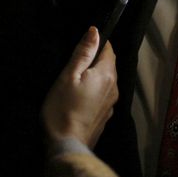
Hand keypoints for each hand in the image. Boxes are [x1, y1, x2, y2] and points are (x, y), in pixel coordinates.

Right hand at [42, 27, 118, 148]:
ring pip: (106, 80)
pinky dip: (94, 91)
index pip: (109, 49)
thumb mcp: (68, 75)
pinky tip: (79, 97)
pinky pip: (103, 95)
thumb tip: (95, 31)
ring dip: (94, 76)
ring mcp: (111, 104)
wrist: (67, 146)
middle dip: (95, 59)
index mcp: (107, 74)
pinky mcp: (105, 116)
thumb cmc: (63, 108)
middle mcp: (114, 88)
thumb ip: (83, 53)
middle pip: (108, 65)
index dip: (96, 44)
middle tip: (74, 64)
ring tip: (75, 80)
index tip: (81, 46)